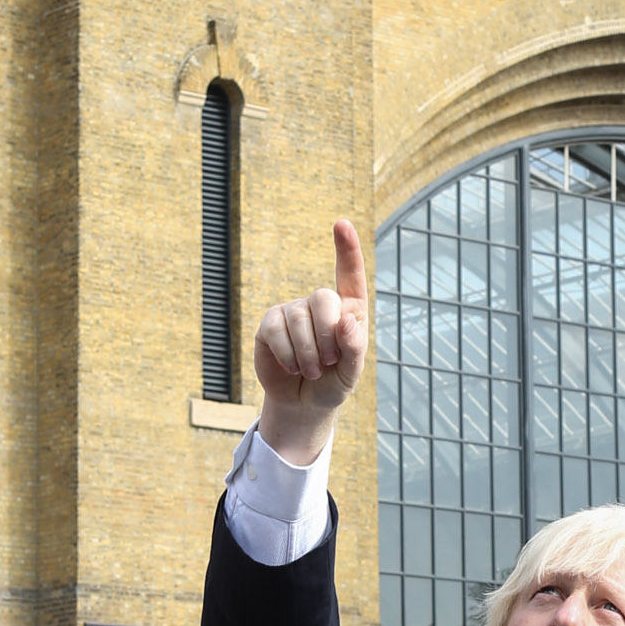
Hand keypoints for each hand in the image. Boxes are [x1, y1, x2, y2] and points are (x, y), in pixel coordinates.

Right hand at [254, 219, 367, 459]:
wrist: (303, 402)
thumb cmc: (334, 382)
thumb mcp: (351, 372)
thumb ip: (354, 348)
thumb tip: (347, 322)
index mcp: (348, 308)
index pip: (349, 273)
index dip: (346, 248)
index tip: (342, 223)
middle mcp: (320, 304)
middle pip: (323, 298)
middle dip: (327, 335)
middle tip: (328, 362)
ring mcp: (293, 311)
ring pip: (298, 318)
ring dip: (308, 352)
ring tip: (313, 370)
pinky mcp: (269, 325)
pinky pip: (276, 330)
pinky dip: (287, 353)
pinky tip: (293, 366)